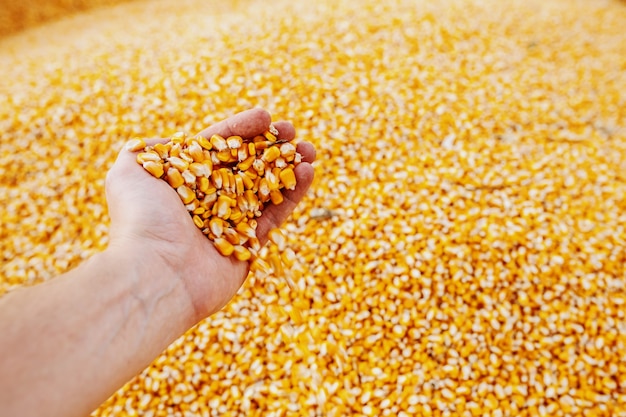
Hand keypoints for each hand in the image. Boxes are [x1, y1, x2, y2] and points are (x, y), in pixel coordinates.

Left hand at [104, 109, 315, 320]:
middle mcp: (208, 199)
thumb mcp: (128, 171)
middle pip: (247, 164)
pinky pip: (276, 213)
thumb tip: (171, 142)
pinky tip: (309, 172)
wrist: (156, 272)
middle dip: (271, 145)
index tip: (265, 117)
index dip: (242, 129)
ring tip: (310, 149)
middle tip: (292, 130)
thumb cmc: (142, 219)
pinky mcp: (249, 244)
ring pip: (267, 187)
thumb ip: (145, 149)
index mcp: (184, 179)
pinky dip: (294, 193)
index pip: (218, 145)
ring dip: (290, 166)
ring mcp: (230, 222)